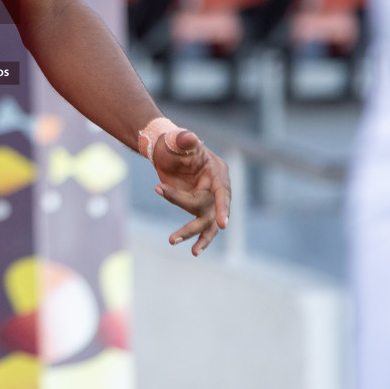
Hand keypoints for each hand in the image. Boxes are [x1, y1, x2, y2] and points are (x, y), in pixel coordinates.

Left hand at [147, 123, 230, 254]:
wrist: (166, 150)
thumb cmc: (174, 144)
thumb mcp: (177, 140)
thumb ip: (184, 140)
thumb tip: (189, 137)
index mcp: (217, 171)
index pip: (223, 191)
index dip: (223, 207)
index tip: (223, 224)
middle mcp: (216, 187)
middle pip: (208, 210)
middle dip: (192, 225)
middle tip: (173, 238)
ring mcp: (208, 198)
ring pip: (207, 222)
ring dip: (195, 235)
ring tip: (186, 250)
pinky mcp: (199, 206)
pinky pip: (201, 224)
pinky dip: (196, 237)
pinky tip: (193, 250)